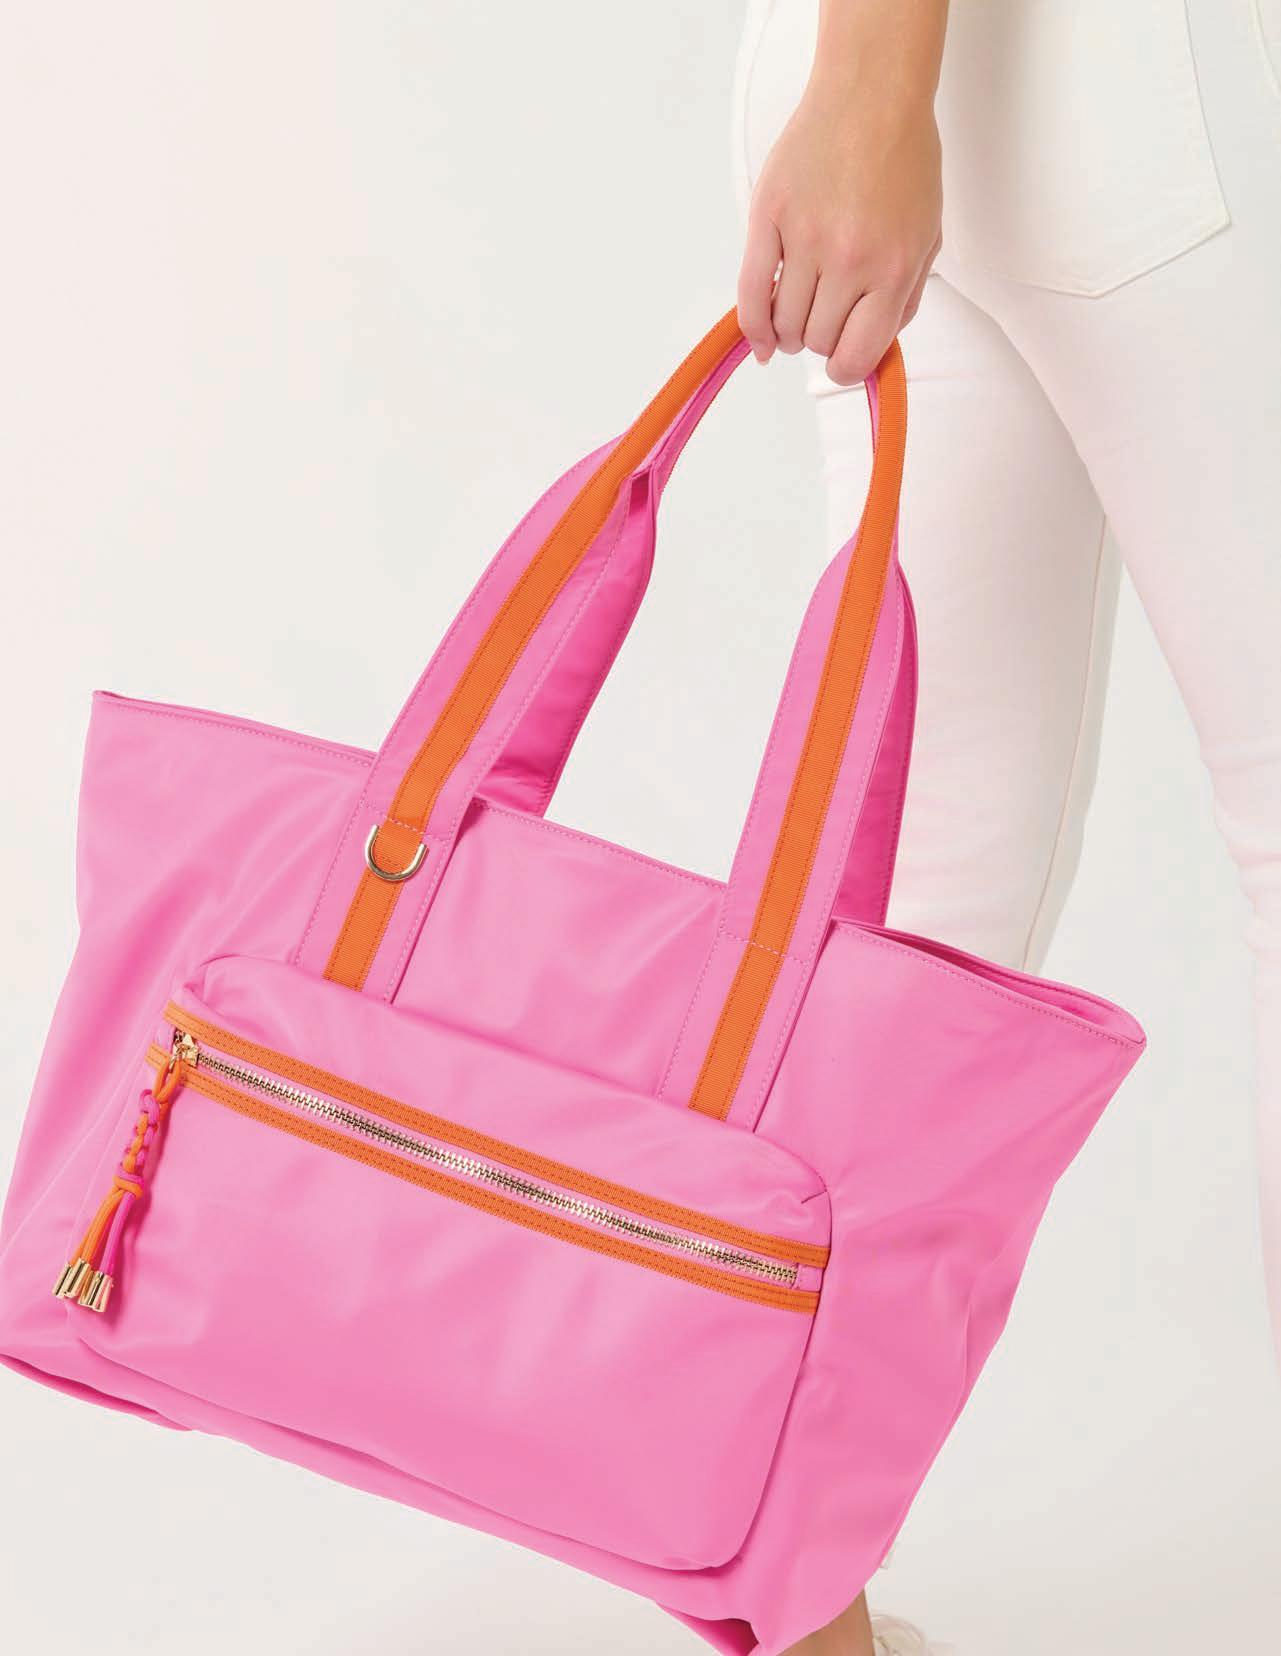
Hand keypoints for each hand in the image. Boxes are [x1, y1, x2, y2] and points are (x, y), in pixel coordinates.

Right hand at [738, 63, 942, 384]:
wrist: (871, 96)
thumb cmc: (903, 161)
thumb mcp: (927, 238)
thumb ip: (904, 298)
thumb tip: (872, 349)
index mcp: (892, 268)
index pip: (858, 353)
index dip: (846, 368)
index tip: (840, 363)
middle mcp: (848, 260)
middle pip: (817, 340)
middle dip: (819, 340)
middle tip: (822, 319)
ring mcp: (804, 239)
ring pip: (785, 323)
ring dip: (788, 331)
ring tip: (796, 313)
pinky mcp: (768, 217)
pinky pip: (751, 291)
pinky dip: (753, 325)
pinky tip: (760, 340)